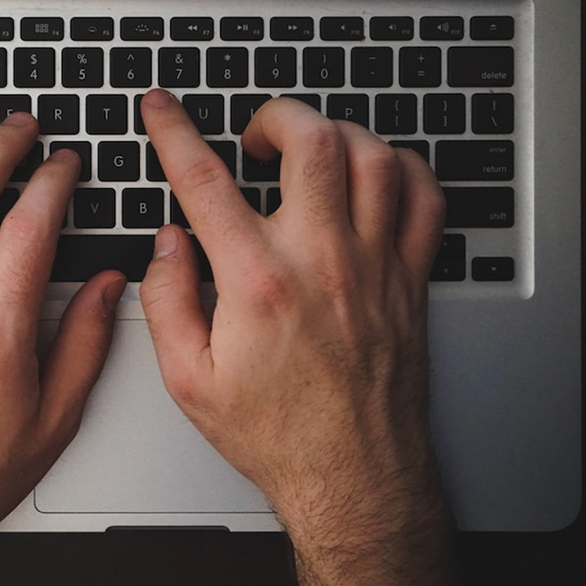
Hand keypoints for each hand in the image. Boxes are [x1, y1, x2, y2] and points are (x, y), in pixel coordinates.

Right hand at [139, 90, 453, 585]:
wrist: (353, 476)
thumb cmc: (277, 434)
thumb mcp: (189, 380)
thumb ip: (166, 301)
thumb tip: (166, 245)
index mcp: (258, 282)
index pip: (204, 180)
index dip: (174, 132)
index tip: (162, 110)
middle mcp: (321, 261)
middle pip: (310, 141)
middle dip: (275, 116)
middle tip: (255, 135)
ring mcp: (374, 265)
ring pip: (372, 157)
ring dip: (336, 134)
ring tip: (310, 150)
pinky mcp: (408, 279)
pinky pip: (424, 198)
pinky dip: (401, 168)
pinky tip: (373, 174)